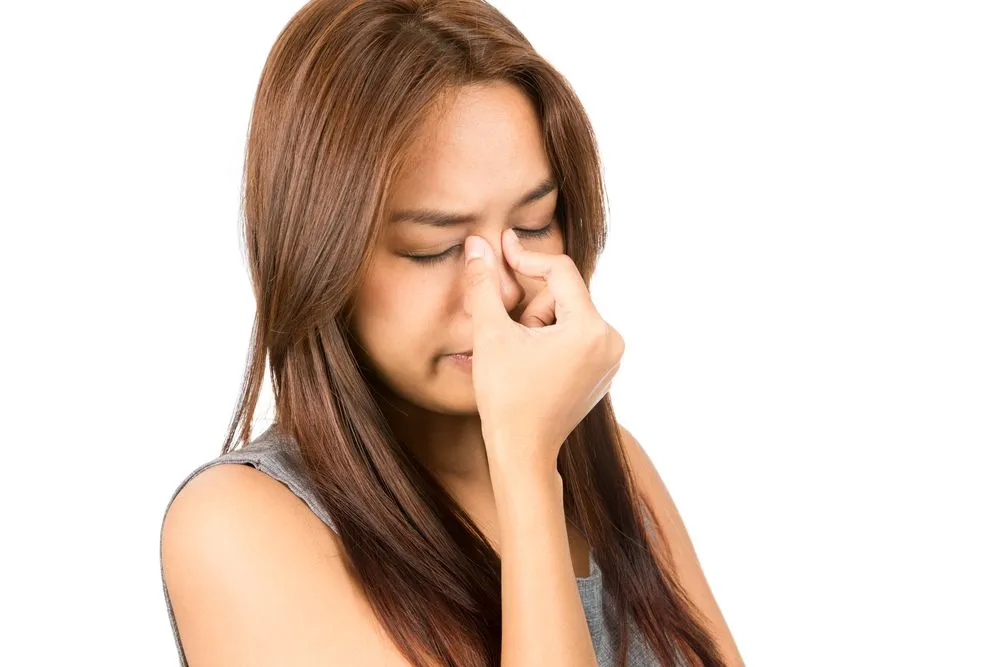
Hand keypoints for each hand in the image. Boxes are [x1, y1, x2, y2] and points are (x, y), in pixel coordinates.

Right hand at [463, 229, 624, 473]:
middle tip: (510, 340)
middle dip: (531, 309)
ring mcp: (611, 359)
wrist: (523, 454)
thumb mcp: (490, 335)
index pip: (560, 271)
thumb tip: (477, 244)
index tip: (500, 248)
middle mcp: (612, 340)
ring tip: (521, 360)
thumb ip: (484, 285)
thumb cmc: (506, 398)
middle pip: (564, 295)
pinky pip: (575, 337)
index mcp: (591, 328)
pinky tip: (533, 368)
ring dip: (539, 325)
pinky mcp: (603, 372)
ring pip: (568, 316)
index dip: (526, 257)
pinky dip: (551, 341)